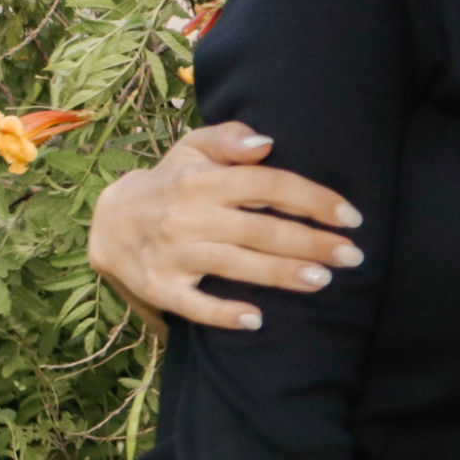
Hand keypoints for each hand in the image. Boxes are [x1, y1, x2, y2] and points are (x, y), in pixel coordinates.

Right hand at [87, 122, 361, 330]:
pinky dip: (222, 314)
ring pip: (235, 264)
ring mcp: (173, 253)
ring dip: (280, 274)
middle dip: (311, 242)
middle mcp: (188, 215)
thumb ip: (228, 138)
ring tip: (323, 280)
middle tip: (353, 255)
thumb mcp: (192, 150)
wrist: (106, 221)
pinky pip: (192, 305)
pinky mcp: (159, 286)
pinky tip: (257, 321)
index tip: (352, 216)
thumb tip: (267, 142)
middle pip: (260, 229)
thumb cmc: (169, 183)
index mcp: (203, 180)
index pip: (267, 185)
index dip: (312, 199)